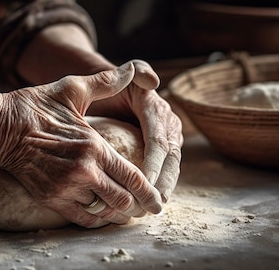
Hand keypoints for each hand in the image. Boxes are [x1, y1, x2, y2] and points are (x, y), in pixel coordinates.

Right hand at [0, 62, 162, 227]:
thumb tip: (135, 69)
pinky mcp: (50, 199)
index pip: (133, 178)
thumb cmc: (36, 106)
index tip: (158, 202)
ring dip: (117, 214)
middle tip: (145, 208)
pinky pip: (82, 219)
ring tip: (127, 212)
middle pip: (122, 200)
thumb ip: (106, 81)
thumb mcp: (72, 89)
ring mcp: (65, 188)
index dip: (149, 194)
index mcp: (94, 146)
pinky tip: (103, 214)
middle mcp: (83, 171)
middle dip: (137, 207)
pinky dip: (96, 219)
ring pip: (103, 212)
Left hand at [87, 60, 182, 203]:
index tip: (145, 181)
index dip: (154, 161)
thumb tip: (154, 81)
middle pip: (171, 156)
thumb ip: (136, 71)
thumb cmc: (107, 86)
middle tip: (153, 201)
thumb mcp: (119, 74)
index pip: (158, 139)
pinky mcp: (163, 148)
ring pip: (171, 165)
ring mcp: (167, 136)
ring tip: (154, 206)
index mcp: (156, 108)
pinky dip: (159, 185)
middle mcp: (167, 123)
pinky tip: (149, 201)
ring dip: (164, 187)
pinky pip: (165, 169)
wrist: (107, 92)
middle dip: (163, 180)